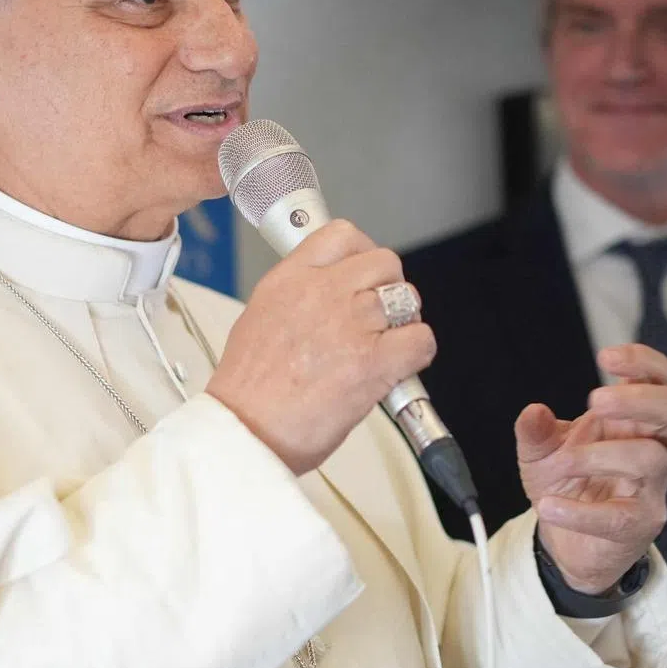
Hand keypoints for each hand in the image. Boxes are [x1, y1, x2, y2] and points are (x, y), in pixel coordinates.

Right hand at [207, 220, 434, 474]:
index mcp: (290, 279)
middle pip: (384, 262)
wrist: (245, 432)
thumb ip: (296, 297)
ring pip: (406, 299)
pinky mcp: (373, 361)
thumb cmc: (249, 391)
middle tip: (380, 314)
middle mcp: (322, 293)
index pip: (342, 235)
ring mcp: (350, 324)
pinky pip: (420, 338)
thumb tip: (326, 295)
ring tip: (387, 344)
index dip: (362, 252)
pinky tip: (400, 366)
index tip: (364, 272)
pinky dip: (418, 352)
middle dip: (389, 287)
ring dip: (404, 322)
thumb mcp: (259, 319)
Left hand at [516, 343, 666, 593]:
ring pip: (651, 458)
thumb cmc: (566, 485)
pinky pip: (620, 516)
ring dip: (600, 456)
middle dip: (637, 399)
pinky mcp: (639, 524)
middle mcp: (649, 447)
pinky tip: (550, 507)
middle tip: (595, 402)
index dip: (641, 361)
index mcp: (630, 421)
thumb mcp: (538, 453)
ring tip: (563, 463)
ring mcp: (650, 487)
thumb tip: (533, 411)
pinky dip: (580, 512)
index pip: (656, 379)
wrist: (567, 540)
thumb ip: (534, 431)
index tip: (606, 356)